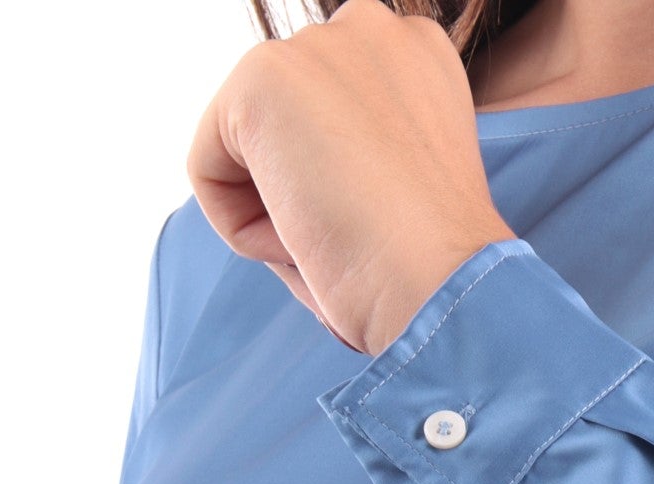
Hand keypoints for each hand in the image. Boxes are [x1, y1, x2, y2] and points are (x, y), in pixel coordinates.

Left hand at [189, 0, 516, 354]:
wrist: (446, 286)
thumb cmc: (436, 271)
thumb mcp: (408, 188)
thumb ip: (355, 152)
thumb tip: (286, 173)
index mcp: (416, 53)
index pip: (330, 117)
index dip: (346, 188)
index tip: (386, 224)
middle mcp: (371, 27)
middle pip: (285, 127)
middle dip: (306, 194)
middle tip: (362, 237)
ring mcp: (314, 46)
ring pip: (246, 150)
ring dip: (279, 216)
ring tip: (337, 238)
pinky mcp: (258, 80)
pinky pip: (207, 171)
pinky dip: (242, 231)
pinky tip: (303, 237)